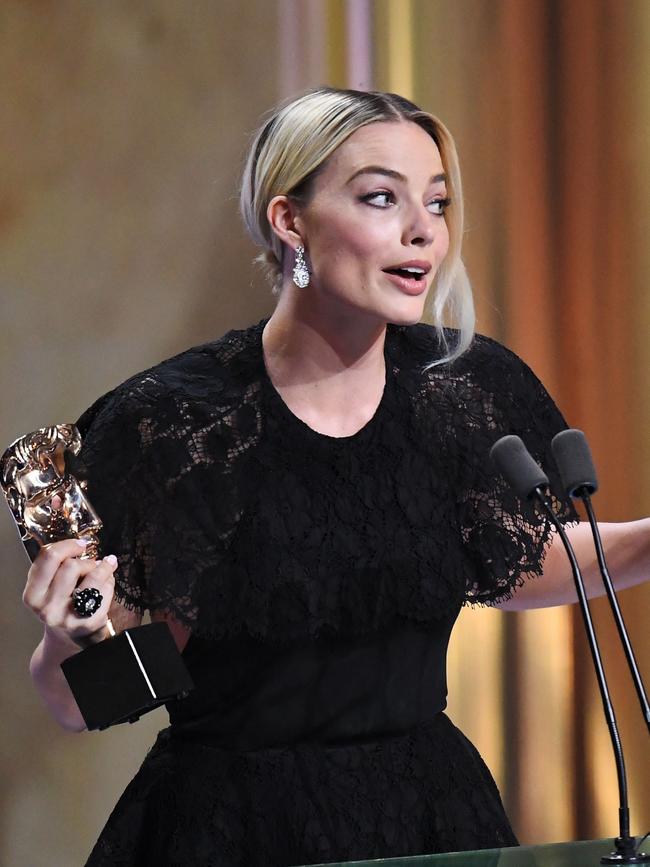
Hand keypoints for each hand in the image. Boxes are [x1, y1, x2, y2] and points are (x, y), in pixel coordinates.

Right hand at [23, 518, 117, 648]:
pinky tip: (106, 586)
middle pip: (71, 566)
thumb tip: (81, 544)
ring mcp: (68, 617)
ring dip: (102, 569)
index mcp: (33, 595)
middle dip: (86, 561)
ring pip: (92, 577)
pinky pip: (105, 591)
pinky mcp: (88, 623)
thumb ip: (56, 566)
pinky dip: (110, 584)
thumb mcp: (48, 587)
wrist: (69, 638)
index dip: (68, 545)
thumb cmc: (61, 605)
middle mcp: (47, 608)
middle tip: (91, 564)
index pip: (48, 558)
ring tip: (103, 569)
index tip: (80, 544)